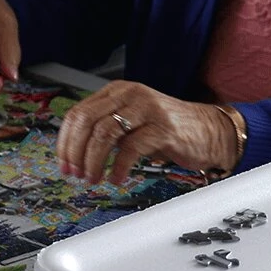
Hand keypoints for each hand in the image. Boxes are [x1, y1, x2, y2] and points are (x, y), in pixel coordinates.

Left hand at [55, 81, 241, 183]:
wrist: (208, 130)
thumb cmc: (166, 128)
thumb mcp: (130, 121)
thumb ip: (105, 128)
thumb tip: (73, 154)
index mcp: (116, 92)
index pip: (78, 113)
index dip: (65, 141)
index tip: (63, 164)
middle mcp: (129, 95)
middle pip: (87, 121)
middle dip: (75, 151)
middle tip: (75, 174)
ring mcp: (146, 109)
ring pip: (105, 132)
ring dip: (93, 161)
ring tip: (93, 178)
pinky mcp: (163, 128)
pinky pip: (131, 148)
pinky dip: (119, 167)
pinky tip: (116, 178)